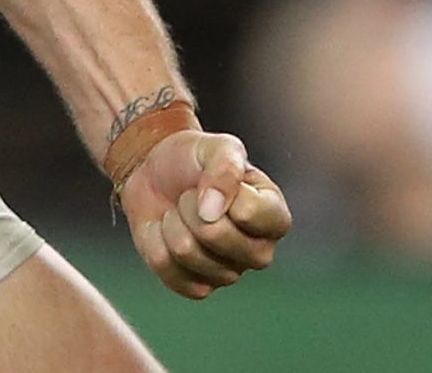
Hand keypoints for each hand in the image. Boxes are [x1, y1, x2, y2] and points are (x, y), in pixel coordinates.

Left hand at [120, 130, 291, 299]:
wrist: (156, 172)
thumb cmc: (196, 158)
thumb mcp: (217, 146)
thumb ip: (225, 169)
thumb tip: (212, 212)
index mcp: (275, 217)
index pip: (249, 213)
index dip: (220, 189)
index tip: (213, 176)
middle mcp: (259, 252)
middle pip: (216, 236)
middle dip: (189, 206)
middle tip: (188, 195)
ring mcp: (229, 273)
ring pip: (187, 253)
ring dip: (171, 222)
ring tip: (178, 210)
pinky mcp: (197, 286)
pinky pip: (169, 271)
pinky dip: (156, 243)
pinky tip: (166, 231)